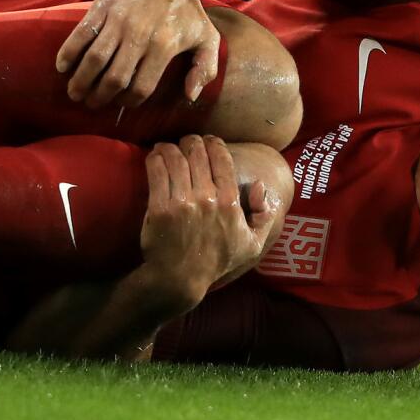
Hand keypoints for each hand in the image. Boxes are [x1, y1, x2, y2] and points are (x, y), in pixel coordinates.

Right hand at [55, 0, 219, 108]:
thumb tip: (190, 96)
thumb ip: (205, 70)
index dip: (128, 102)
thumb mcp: (208, 38)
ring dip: (81, 81)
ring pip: (94, 60)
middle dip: (100, 97)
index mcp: (164, 46)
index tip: (122, 104)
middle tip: (92, 104)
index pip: (140, 87)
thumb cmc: (188, 12)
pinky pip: (80, 35)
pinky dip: (68, 53)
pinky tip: (62, 67)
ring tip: (75, 93)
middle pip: (114, 78)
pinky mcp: (103, 7)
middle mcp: (139, 35)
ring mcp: (118, 21)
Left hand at [140, 135, 278, 295]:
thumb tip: (260, 185)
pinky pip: (157, 172)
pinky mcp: (160, 208)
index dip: (214, 143)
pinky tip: (155, 155)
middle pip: (197, 153)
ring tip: (167, 146)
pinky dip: (156, 158)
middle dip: (191, 141)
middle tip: (186, 142)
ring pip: (176, 159)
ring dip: (171, 147)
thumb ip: (264, 215)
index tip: (208, 140)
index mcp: (230, 203)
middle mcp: (207, 199)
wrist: (179, 278)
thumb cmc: (217, 261)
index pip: (222, 160)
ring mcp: (182, 203)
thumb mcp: (252, 244)